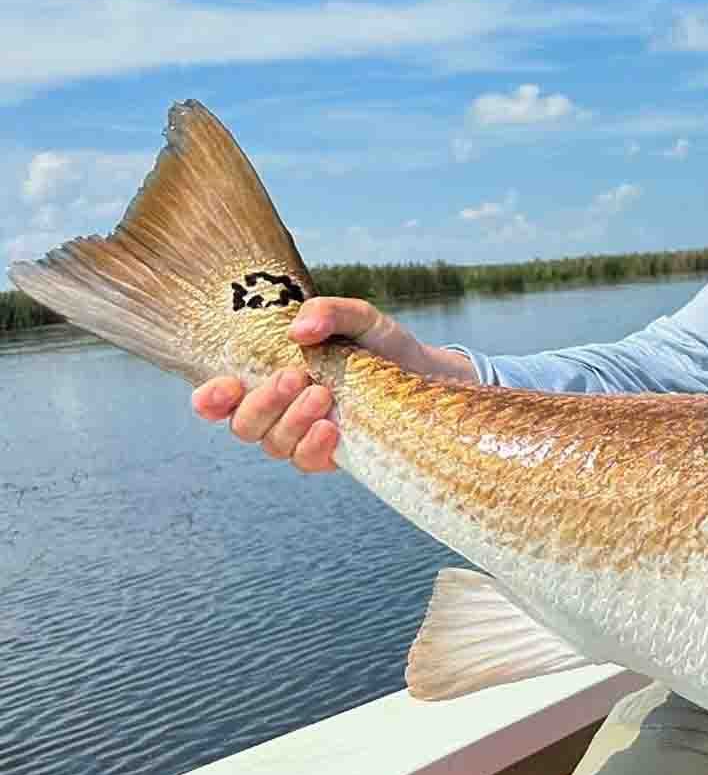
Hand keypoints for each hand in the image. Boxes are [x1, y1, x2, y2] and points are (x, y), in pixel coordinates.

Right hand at [189, 297, 475, 472]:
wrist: (431, 378)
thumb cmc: (383, 345)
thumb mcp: (360, 318)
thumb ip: (328, 311)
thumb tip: (298, 331)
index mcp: (269, 376)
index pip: (220, 399)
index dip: (210, 400)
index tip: (227, 384)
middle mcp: (280, 411)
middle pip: (244, 425)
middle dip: (264, 402)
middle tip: (296, 377)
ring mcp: (304, 436)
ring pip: (274, 445)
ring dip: (292, 422)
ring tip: (324, 396)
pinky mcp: (333, 455)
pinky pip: (307, 462)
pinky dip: (314, 447)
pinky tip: (333, 429)